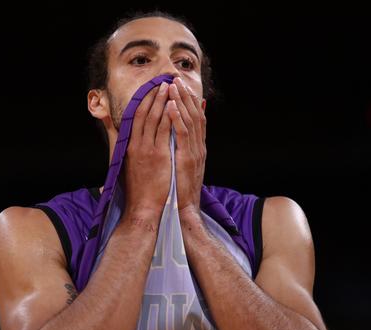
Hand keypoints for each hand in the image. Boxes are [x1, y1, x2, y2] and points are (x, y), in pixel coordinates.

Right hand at [122, 81, 172, 216]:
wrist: (142, 206)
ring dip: (162, 101)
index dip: (143, 100)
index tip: (151, 88)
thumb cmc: (136, 187)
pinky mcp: (159, 156)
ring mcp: (147, 149)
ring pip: (154, 118)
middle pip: (144, 113)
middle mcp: (136, 144)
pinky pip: (164, 131)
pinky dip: (169, 116)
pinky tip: (174, 105)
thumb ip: (117, 142)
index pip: (134, 116)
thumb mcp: (123, 162)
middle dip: (154, 95)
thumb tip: (108, 127)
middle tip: (162, 81)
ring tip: (170, 87)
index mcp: (128, 145)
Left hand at [167, 77, 206, 213]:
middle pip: (194, 114)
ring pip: (190, 120)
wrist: (184, 208)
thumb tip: (176, 137)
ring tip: (173, 86)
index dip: (189, 100)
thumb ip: (181, 150)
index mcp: (197, 147)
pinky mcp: (187, 158)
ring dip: (181, 101)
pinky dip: (178, 118)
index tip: (180, 85)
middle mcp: (198, 146)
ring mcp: (195, 152)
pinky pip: (183, 134)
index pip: (196, 117)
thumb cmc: (179, 189)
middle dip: (185, 95)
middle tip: (176, 78)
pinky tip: (172, 106)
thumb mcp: (182, 166)